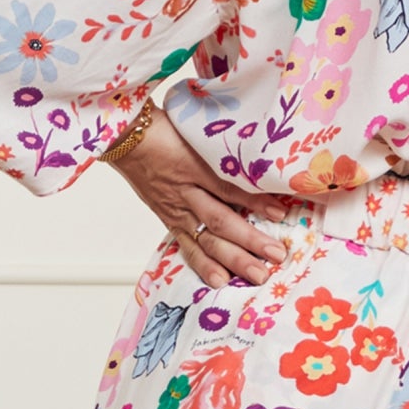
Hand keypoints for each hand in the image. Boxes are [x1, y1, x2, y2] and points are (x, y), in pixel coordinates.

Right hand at [109, 104, 296, 287]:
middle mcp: (185, 192)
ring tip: (257, 274)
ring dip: (233, 258)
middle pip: (220, 220)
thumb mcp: (197, 130)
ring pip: (207, 238)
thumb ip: (225, 147)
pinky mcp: (169, 219)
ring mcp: (176, 209)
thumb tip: (260, 159)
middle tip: (276, 255)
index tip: (280, 212)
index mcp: (193, 165)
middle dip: (250, 240)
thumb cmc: (165, 129)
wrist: (127, 138)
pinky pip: (187, 246)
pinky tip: (219, 278)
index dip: (255, 201)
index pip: (227, 186)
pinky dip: (203, 263)